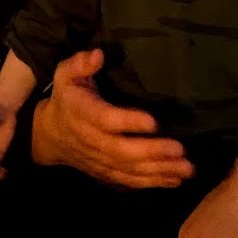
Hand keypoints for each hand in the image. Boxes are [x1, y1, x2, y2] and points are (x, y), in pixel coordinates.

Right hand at [30, 48, 192, 188]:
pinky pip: (129, 181)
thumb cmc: (67, 99)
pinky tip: (175, 181)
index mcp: (84, 114)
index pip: (106, 119)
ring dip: (160, 171)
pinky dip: (152, 183)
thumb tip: (98, 55)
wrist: (51, 135)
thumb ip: (80, 64)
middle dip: (153, 152)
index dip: (129, 122)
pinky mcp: (107, 172)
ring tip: (186, 169)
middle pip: (123, 150)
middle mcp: (93, 141)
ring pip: (130, 169)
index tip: (153, 122)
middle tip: (180, 150)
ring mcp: (101, 160)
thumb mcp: (66, 76)